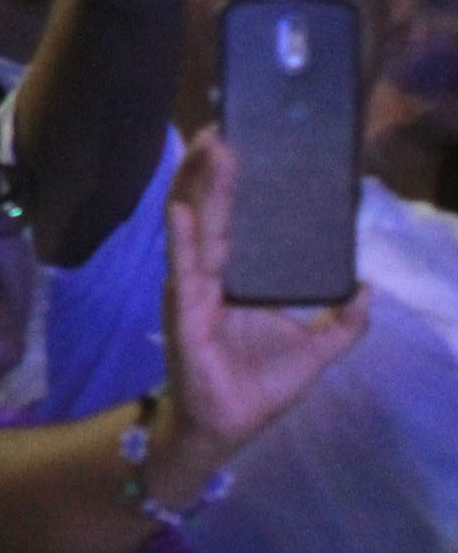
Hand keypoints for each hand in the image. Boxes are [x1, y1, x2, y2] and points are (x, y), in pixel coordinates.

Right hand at [154, 129, 371, 486]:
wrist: (231, 426)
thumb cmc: (262, 388)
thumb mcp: (319, 350)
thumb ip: (345, 322)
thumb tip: (370, 288)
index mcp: (237, 280)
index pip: (234, 222)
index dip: (234, 186)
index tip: (242, 144)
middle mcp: (210, 277)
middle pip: (210, 212)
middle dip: (212, 170)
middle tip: (220, 126)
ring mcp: (192, 291)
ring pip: (194, 228)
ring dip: (199, 187)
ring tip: (208, 148)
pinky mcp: (184, 312)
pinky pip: (182, 269)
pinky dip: (181, 239)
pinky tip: (183, 211)